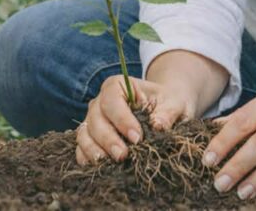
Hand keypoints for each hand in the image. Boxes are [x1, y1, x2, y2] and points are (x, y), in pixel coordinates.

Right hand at [75, 74, 196, 165]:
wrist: (164, 110)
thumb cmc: (167, 103)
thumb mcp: (174, 104)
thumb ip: (167, 113)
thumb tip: (158, 126)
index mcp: (118, 86)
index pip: (111, 99)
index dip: (121, 119)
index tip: (137, 138)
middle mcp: (100, 101)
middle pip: (95, 118)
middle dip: (108, 139)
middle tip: (123, 156)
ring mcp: (93, 120)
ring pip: (84, 134)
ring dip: (94, 150)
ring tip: (109, 164)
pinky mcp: (91, 138)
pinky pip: (81, 149)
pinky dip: (86, 159)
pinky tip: (99, 169)